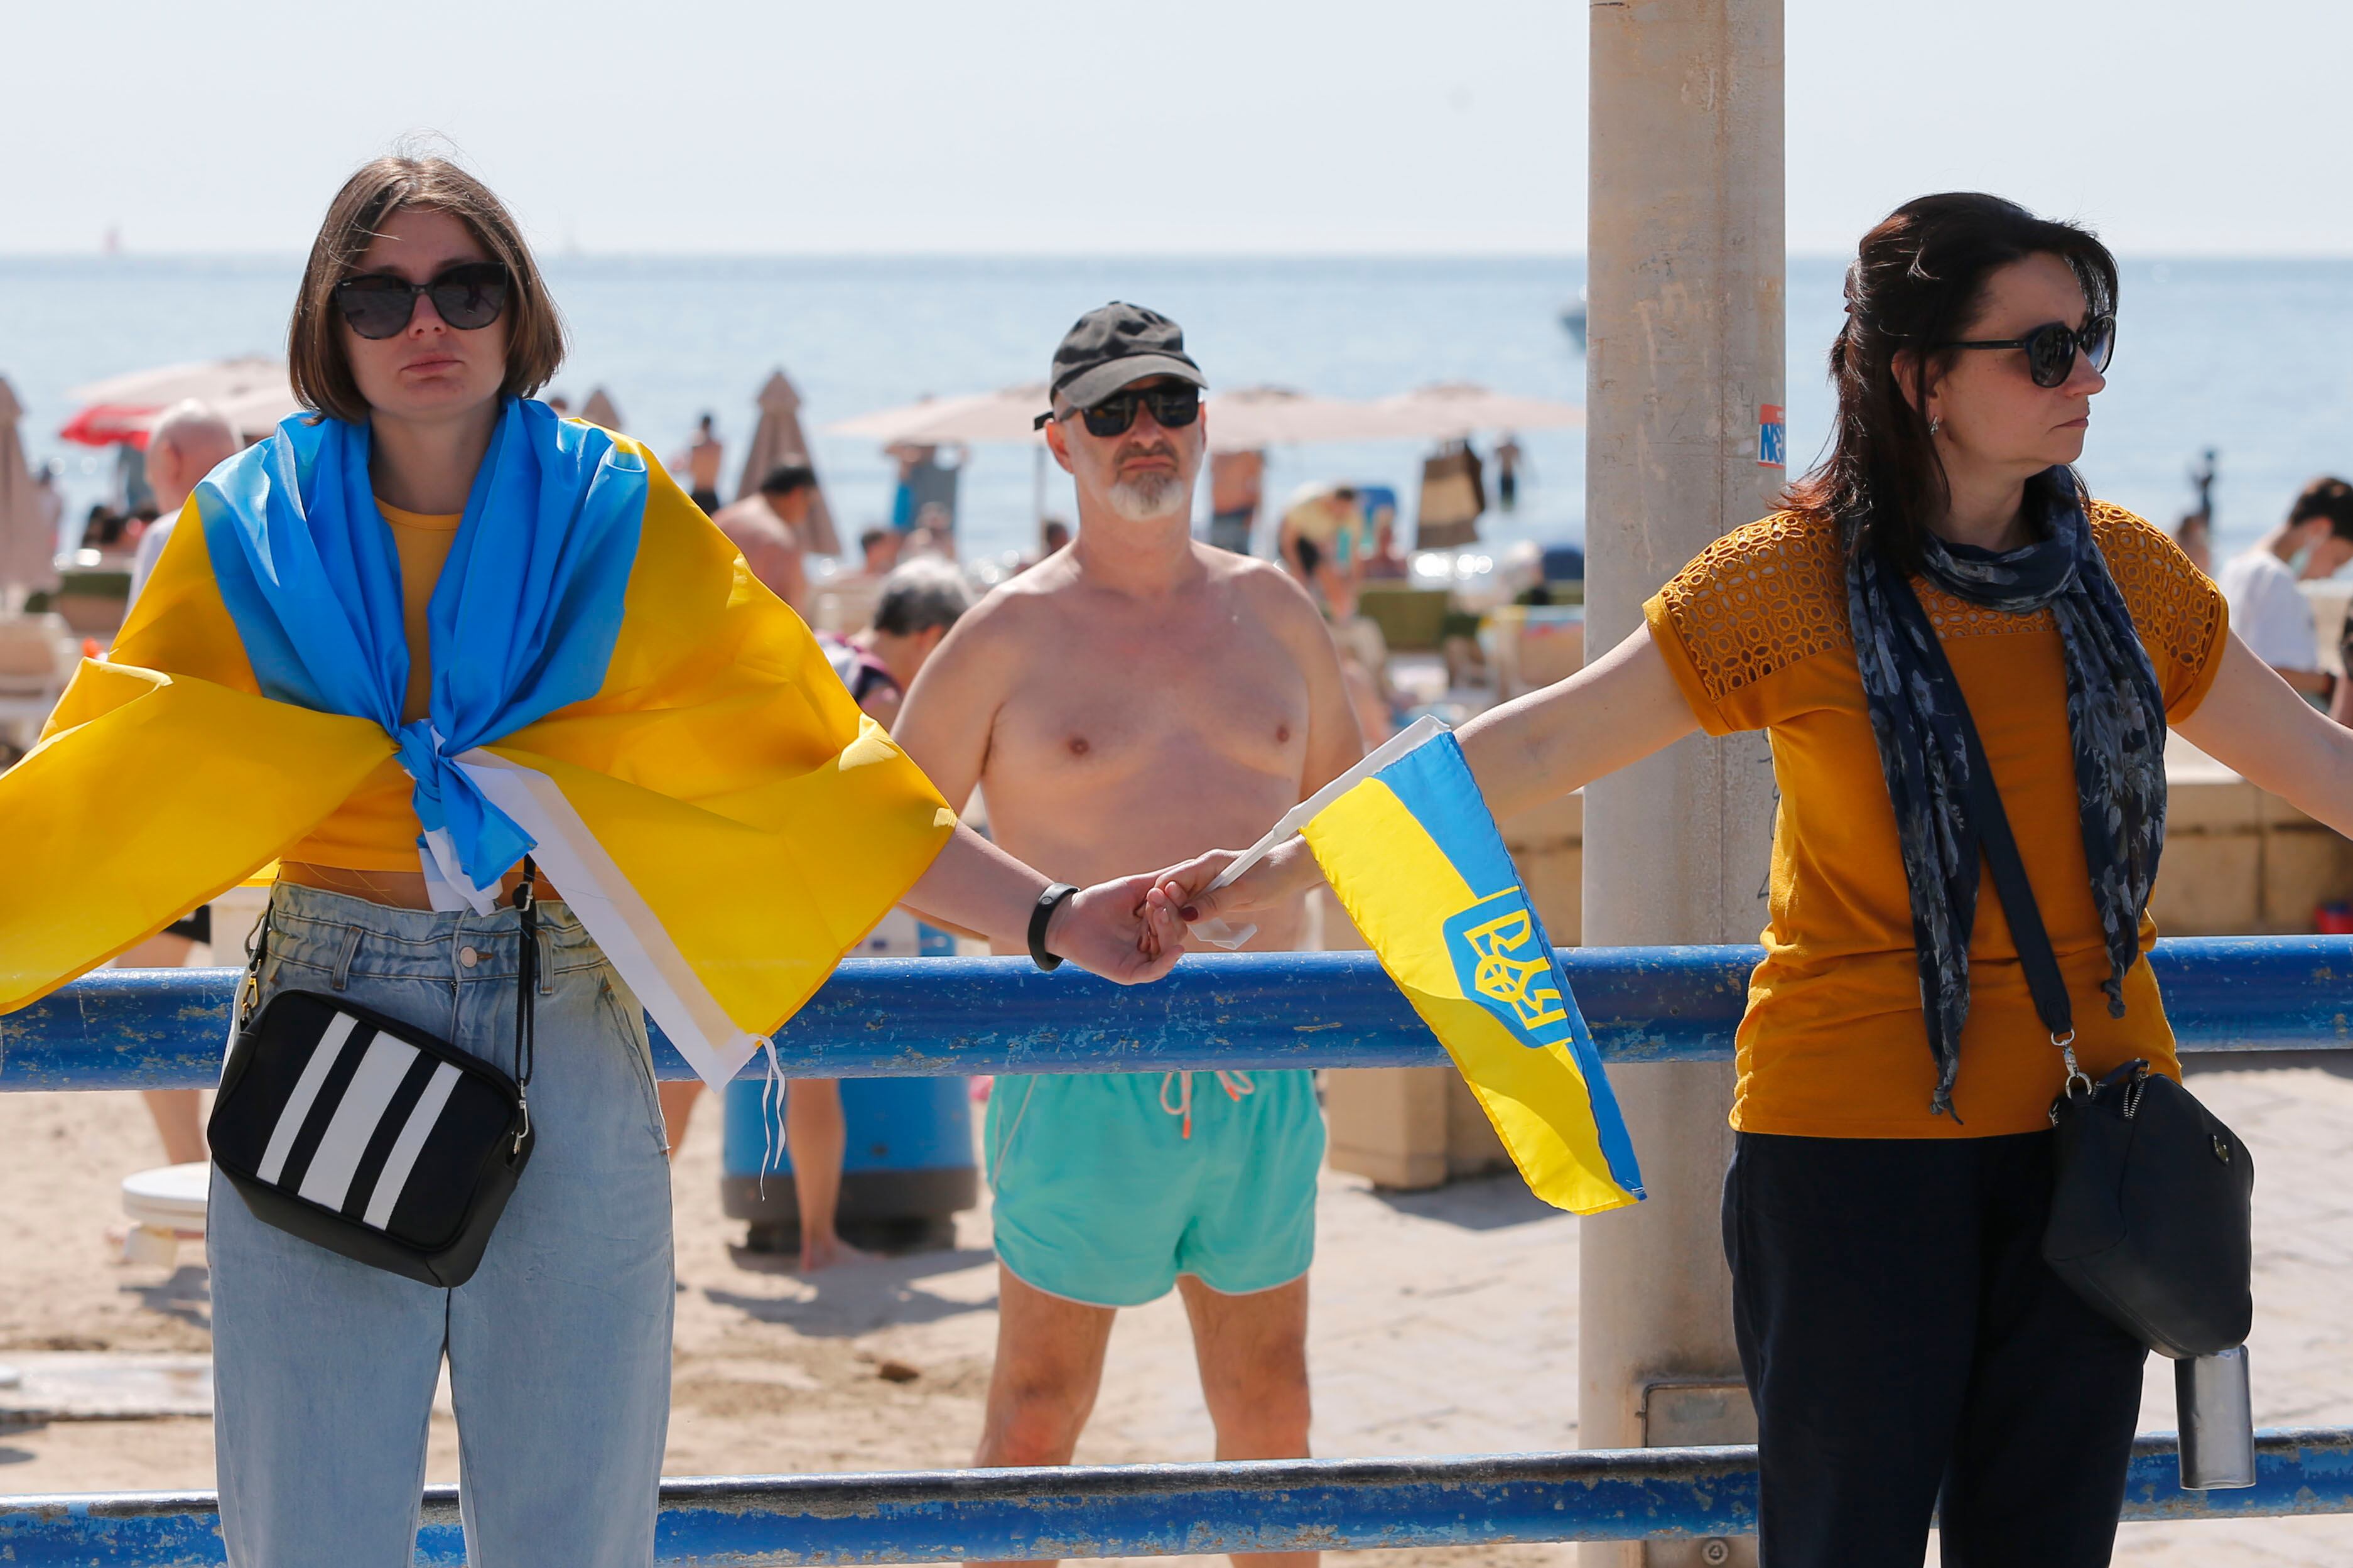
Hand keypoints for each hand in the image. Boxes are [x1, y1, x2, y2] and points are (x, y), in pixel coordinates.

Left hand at [1044, 871, 1186, 984]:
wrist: (1067, 917)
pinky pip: (1154, 972)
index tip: (1171, 886)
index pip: (1178, 914)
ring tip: (1155, 911)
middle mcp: (1152, 942)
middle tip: (1155, 897)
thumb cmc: (1100, 901)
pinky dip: (1167, 962)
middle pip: (1177, 932)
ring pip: (1168, 949)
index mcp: (1155, 922)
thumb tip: (1191, 865)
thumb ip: (1162, 879)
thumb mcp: (1135, 886)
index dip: (1178, 901)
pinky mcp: (1131, 973)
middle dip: (1170, 913)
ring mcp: (1142, 958)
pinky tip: (1176, 949)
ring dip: (1167, 929)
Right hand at [1141, 837, 1322, 932]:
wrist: (1292, 872)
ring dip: (1179, 916)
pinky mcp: (1217, 895)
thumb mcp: (1244, 892)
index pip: (1170, 879)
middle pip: (1172, 891)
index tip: (1163, 919)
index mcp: (1206, 864)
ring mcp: (1209, 883)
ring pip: (1183, 901)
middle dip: (1167, 910)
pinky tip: (1193, 930)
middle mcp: (1203, 872)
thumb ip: (1215, 902)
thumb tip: (1186, 916)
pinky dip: (1193, 918)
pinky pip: (1197, 907)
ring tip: (1178, 934)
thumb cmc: (1271, 875)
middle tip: (1169, 932)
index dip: (1163, 899)